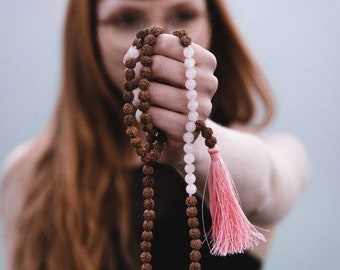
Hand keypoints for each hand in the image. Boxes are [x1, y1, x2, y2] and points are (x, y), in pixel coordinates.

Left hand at [125, 33, 217, 164]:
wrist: (183, 133)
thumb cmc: (170, 95)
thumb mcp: (164, 72)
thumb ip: (148, 58)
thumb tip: (131, 55)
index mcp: (205, 61)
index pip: (167, 43)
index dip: (144, 49)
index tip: (137, 58)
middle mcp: (208, 82)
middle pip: (158, 65)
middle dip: (137, 72)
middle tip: (132, 80)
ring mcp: (201, 107)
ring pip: (154, 92)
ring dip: (138, 96)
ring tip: (138, 99)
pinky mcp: (189, 129)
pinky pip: (155, 115)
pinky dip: (144, 115)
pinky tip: (147, 117)